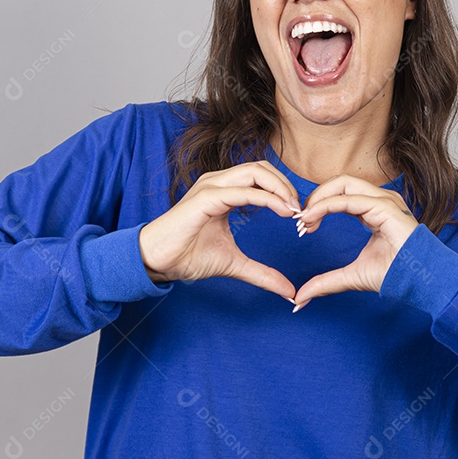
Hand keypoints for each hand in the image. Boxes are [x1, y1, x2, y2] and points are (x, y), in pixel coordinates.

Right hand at [138, 161, 300, 300]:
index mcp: (224, 191)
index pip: (261, 177)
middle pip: (262, 168)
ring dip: (280, 188)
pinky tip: (282, 212)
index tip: (300, 216)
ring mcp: (210, 187)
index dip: (285, 192)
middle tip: (301, 211)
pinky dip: (267, 199)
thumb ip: (262, 273)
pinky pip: (242, 191)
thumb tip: (289, 290)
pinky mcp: (205, 198)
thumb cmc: (187, 256)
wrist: (156, 262)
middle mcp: (218, 183)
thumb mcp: (234, 264)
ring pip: (255, 172)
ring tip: (294, 210)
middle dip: (287, 186)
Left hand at [291, 175, 418, 310]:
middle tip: (299, 221)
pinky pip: (349, 199)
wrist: (421, 282)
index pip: (340, 195)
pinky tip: (312, 218)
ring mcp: (384, 201)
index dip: (317, 206)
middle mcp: (379, 200)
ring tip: (304, 220)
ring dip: (318, 199)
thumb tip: (300, 297)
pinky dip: (326, 205)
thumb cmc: (395, 275)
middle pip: (339, 183)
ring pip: (343, 183)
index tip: (301, 227)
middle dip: (315, 198)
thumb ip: (327, 282)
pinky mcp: (385, 207)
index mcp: (373, 210)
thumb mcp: (352, 277)